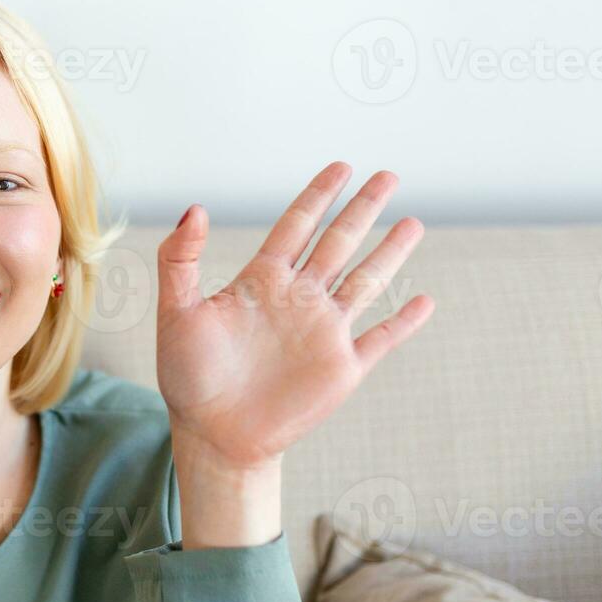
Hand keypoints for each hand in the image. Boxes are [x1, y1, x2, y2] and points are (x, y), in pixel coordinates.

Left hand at [155, 163, 433, 541]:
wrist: (212, 435)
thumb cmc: (186, 376)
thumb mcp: (175, 313)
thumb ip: (179, 260)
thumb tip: (195, 207)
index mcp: (261, 282)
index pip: (297, 226)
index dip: (318, 195)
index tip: (341, 166)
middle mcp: (298, 300)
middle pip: (339, 243)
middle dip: (363, 209)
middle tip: (388, 175)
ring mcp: (323, 333)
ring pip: (366, 282)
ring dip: (390, 253)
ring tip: (414, 222)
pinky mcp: (341, 369)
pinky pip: (381, 339)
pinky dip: (404, 322)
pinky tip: (426, 300)